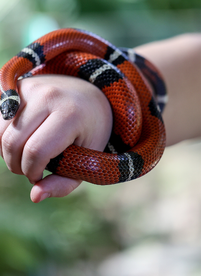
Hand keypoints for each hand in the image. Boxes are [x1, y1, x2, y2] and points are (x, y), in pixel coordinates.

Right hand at [0, 75, 112, 201]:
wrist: (91, 94)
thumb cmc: (91, 130)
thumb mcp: (90, 158)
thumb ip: (65, 182)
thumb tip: (35, 197)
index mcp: (70, 114)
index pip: (36, 151)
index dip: (32, 171)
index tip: (39, 177)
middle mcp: (48, 96)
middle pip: (12, 142)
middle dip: (16, 165)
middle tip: (31, 169)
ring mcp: (30, 88)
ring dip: (5, 151)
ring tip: (25, 156)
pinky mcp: (17, 86)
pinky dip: (1, 136)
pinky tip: (18, 141)